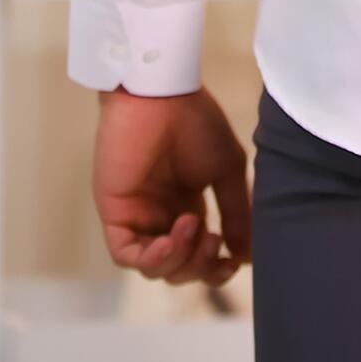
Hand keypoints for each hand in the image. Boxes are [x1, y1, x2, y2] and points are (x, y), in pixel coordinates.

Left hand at [93, 84, 251, 285]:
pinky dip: (152, 258)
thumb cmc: (196, 122)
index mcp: (187, 205)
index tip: (232, 262)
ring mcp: (137, 216)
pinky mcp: (115, 213)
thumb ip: (236, 212)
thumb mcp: (227, 169)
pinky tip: (171, 241)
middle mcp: (162, 215)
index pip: (199, 254)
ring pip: (154, 265)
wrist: (162, 94)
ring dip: (179, 259)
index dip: (214, 267)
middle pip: (178, 267)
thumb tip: (245, 257)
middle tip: (214, 239)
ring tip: (195, 227)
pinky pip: (127, 254)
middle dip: (199, 265)